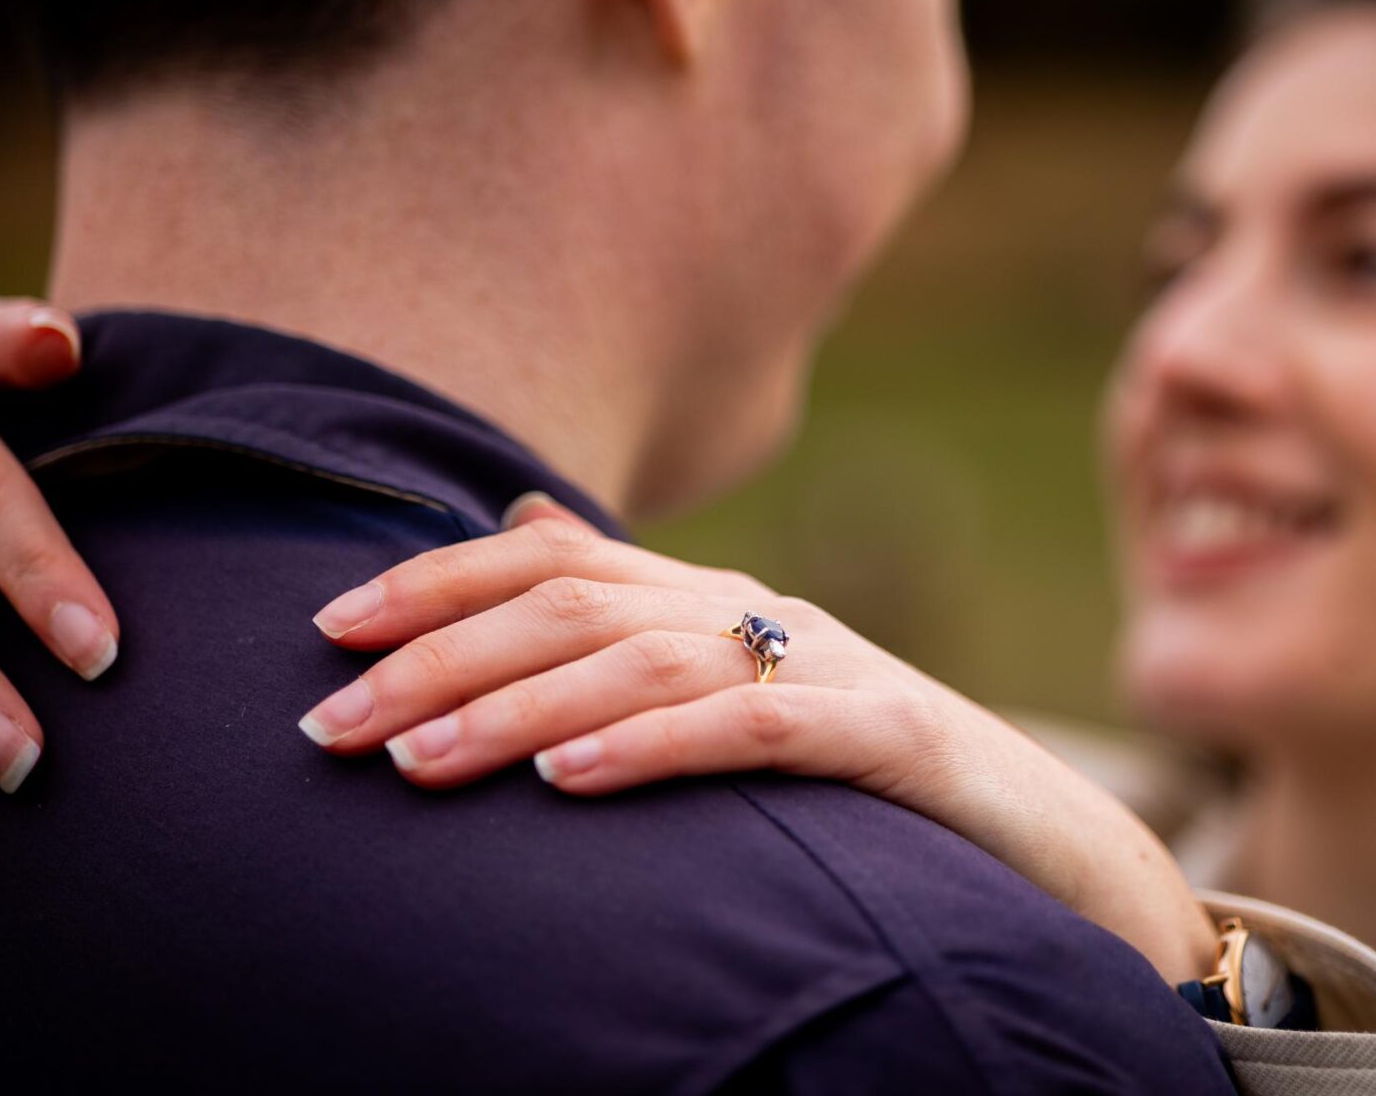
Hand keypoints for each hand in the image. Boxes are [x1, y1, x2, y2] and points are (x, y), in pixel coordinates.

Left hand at [301, 498, 1216, 981]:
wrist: (1046, 838)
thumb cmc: (867, 780)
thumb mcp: (740, 697)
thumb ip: (637, 628)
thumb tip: (521, 537)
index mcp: (716, 598)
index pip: (554, 558)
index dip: (437, 579)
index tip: (329, 626)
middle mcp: (760, 611)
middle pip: (578, 600)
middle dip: (441, 653)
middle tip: (332, 723)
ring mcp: (829, 665)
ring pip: (648, 659)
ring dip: (519, 707)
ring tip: (417, 763)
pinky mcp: (886, 736)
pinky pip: (756, 727)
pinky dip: (653, 743)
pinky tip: (568, 780)